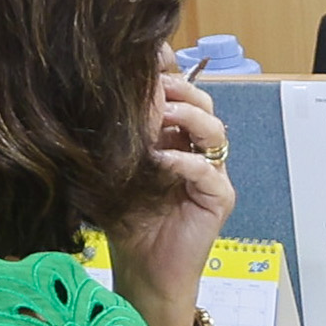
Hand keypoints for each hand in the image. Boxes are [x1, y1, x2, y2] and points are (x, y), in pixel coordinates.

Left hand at [131, 68, 233, 324]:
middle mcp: (194, 149)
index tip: (147, 54)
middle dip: (178, 90)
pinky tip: (160, 160)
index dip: (168, 71)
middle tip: (152, 87)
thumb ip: (118, 135)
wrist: (142, 271)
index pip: (178, 93)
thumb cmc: (126, 221)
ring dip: (187, 117)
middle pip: (201, 103)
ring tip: (160, 116)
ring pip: (213, 130)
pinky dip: (184, 161)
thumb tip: (107, 95)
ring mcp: (210, 172)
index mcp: (171, 136)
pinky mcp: (218, 198)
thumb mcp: (114, 169)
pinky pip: (208, 170)